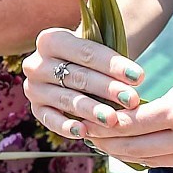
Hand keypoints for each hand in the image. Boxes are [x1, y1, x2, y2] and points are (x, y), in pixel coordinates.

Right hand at [21, 26, 146, 142]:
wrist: (71, 68)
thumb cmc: (91, 59)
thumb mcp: (97, 48)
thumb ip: (110, 56)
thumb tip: (135, 76)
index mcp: (50, 40)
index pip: (86, 52)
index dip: (113, 65)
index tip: (139, 77)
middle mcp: (36, 63)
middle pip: (77, 76)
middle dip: (107, 89)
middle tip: (131, 100)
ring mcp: (33, 88)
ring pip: (66, 99)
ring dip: (91, 110)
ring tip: (113, 119)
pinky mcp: (36, 109)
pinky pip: (49, 119)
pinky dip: (66, 126)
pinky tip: (83, 132)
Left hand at [85, 53, 172, 172]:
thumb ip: (167, 103)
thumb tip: (136, 116)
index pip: (130, 123)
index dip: (105, 125)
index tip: (86, 120)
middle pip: (135, 148)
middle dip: (108, 143)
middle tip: (87, 135)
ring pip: (153, 160)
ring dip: (128, 153)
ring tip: (108, 143)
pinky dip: (155, 156)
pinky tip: (141, 148)